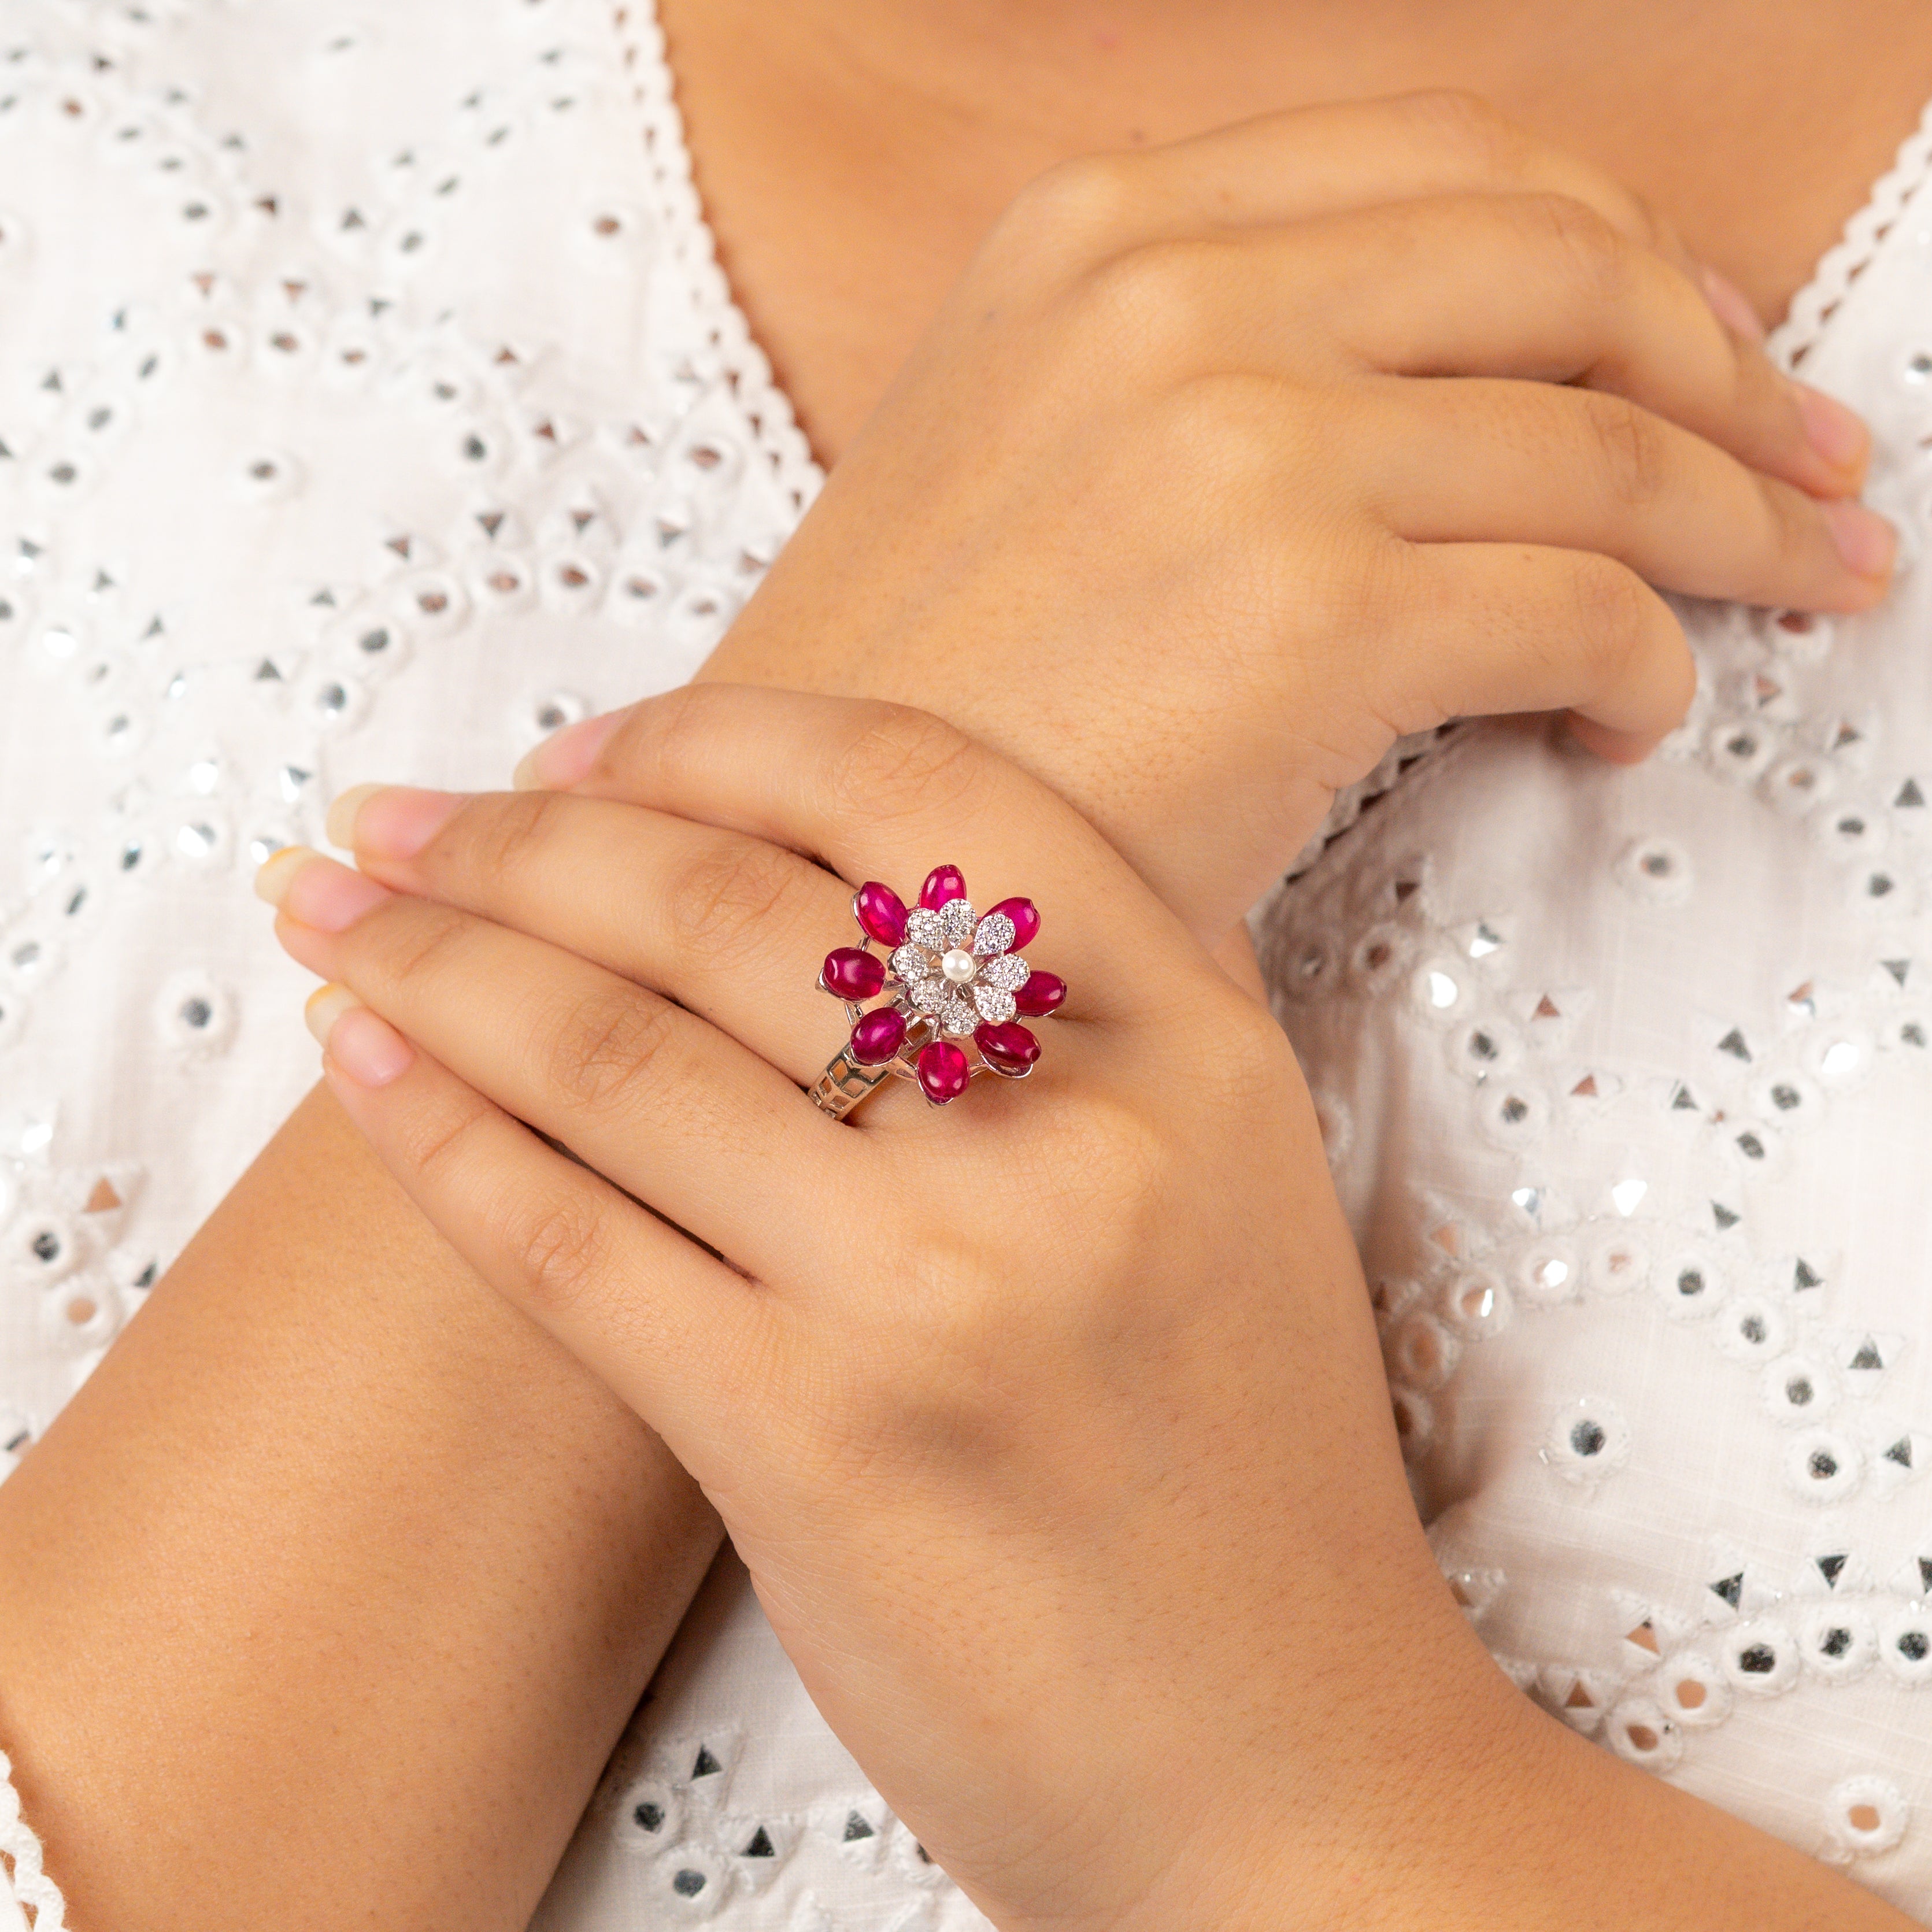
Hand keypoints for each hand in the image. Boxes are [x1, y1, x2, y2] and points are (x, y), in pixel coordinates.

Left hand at [260, 685, 1485, 1929]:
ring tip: (332, 913)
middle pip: (732, 909)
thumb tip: (859, 862)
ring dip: (438, 963)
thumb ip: (1100, 1006)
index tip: (583, 751)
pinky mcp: (806, 1448)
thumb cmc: (1245, 1465)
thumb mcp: (1237, 1174)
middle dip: (518, 839)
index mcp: (1193, 1042)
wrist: (1285, 1760)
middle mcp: (1068, 1139)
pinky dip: (443, 1137)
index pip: (924, 791)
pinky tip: (366, 1064)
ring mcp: (930, 1292)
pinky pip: (571, 1242)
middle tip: (394, 820)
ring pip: (619, 1057)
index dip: (718, 740)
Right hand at [695, 92, 1892, 942]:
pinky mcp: (1304, 610)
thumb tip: (1412, 385)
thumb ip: (1189, 368)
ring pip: (1605, 441)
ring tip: (1790, 585)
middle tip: (1806, 463)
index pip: (1444, 163)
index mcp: (1092, 232)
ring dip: (1736, 519)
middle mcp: (1170, 293)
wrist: (789, 873)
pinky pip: (1577, 603)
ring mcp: (1238, 437)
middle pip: (1564, 265)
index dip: (1613, 249)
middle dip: (1724, 369)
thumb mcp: (1010, 454)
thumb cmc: (912, 709)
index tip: (1696, 339)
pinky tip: (1620, 723)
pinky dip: (1646, 662)